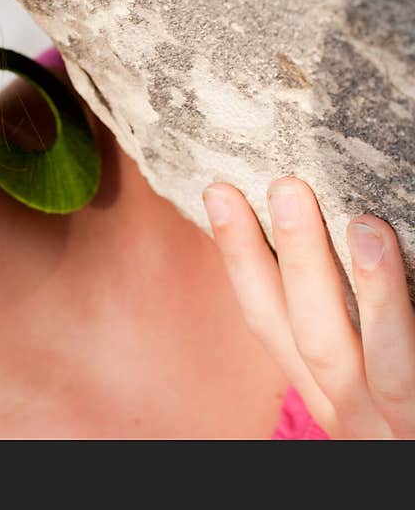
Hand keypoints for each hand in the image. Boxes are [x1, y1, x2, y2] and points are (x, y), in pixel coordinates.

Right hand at [202, 175, 414, 438]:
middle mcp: (348, 411)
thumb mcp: (369, 392)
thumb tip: (336, 245)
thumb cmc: (408, 428)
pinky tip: (404, 267)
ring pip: (367, 358)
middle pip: (304, 332)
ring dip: (363, 291)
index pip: (267, 321)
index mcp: (326, 393)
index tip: (220, 196)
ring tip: (362, 223)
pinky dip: (405, 318)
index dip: (239, 258)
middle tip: (279, 186)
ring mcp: (393, 425)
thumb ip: (354, 335)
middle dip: (283, 258)